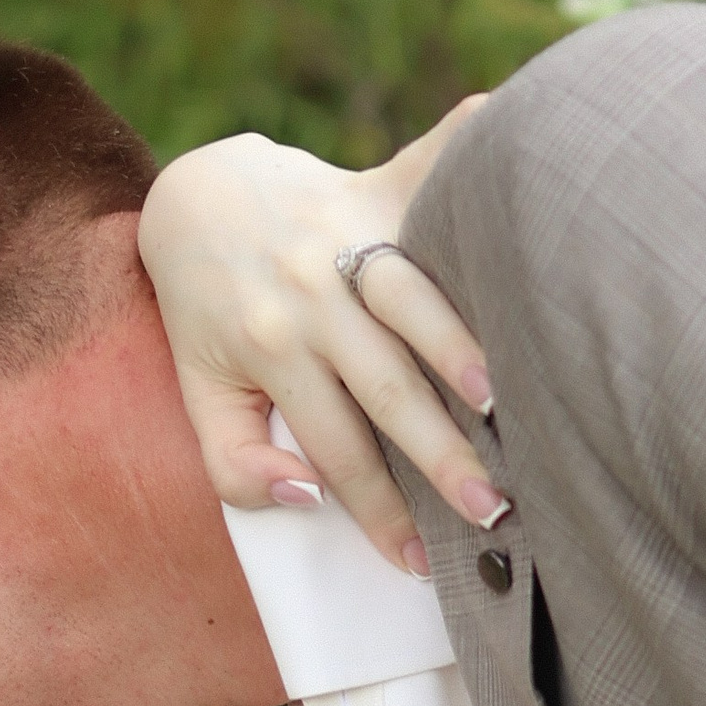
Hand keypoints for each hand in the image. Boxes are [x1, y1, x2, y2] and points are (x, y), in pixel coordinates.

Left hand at [137, 110, 501, 573]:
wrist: (197, 199)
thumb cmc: (209, 315)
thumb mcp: (200, 396)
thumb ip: (234, 464)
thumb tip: (305, 497)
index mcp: (272, 350)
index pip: (337, 448)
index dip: (380, 511)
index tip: (419, 564)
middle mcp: (312, 293)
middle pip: (387, 385)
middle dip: (440, 453)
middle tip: (492, 508)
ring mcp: (347, 234)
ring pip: (415, 296)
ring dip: (463, 347)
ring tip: (508, 401)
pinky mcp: (376, 185)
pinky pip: (428, 168)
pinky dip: (469, 151)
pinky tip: (507, 141)